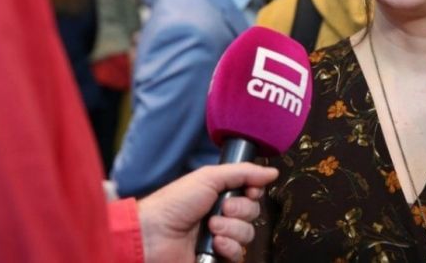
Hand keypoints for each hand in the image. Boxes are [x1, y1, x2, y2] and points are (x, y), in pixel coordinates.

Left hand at [137, 162, 277, 262]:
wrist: (153, 235)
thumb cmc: (174, 203)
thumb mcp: (208, 177)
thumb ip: (242, 172)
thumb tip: (272, 172)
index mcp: (219, 196)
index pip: (251, 195)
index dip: (254, 193)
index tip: (249, 191)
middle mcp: (222, 217)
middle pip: (253, 214)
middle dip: (240, 210)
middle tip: (221, 209)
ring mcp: (220, 240)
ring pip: (248, 234)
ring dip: (231, 229)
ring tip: (211, 228)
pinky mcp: (218, 260)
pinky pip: (239, 255)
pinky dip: (229, 248)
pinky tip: (214, 244)